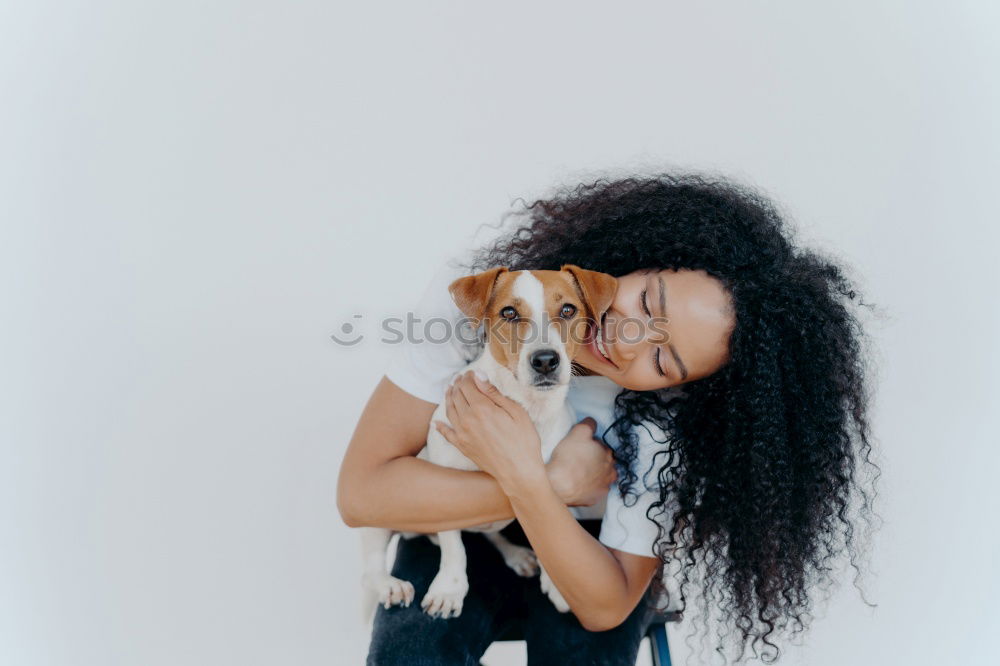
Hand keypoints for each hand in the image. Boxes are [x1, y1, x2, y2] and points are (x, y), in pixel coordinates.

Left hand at [434, 371, 547, 492]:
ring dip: (448, 398)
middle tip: (460, 379)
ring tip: (450, 391)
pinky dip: (439, 426)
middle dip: (457, 384)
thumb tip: (479, 376)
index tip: (471, 373)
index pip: (467, 385)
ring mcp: (463, 434)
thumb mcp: (516, 412)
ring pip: (449, 411)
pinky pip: (446, 433)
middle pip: (456, 396)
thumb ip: (494, 393)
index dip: (467, 376)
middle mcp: (468, 419)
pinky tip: (436, 423)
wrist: (519, 472)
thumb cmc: (523, 441)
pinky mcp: (462, 447)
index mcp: (482, 408)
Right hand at [547, 418, 617, 505]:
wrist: (560, 484)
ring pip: (603, 477)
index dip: (592, 445)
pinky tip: (580, 484)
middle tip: (580, 459)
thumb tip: (593, 422)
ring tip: (581, 472)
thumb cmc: (569, 458)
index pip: (603, 446)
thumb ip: (589, 424)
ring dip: (596, 474)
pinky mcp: (596, 498)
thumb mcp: (578, 432)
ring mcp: (604, 486)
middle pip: (605, 462)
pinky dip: (590, 487)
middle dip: (596, 459)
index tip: (581, 447)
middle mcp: (610, 470)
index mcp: (607, 453)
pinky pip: (595, 490)